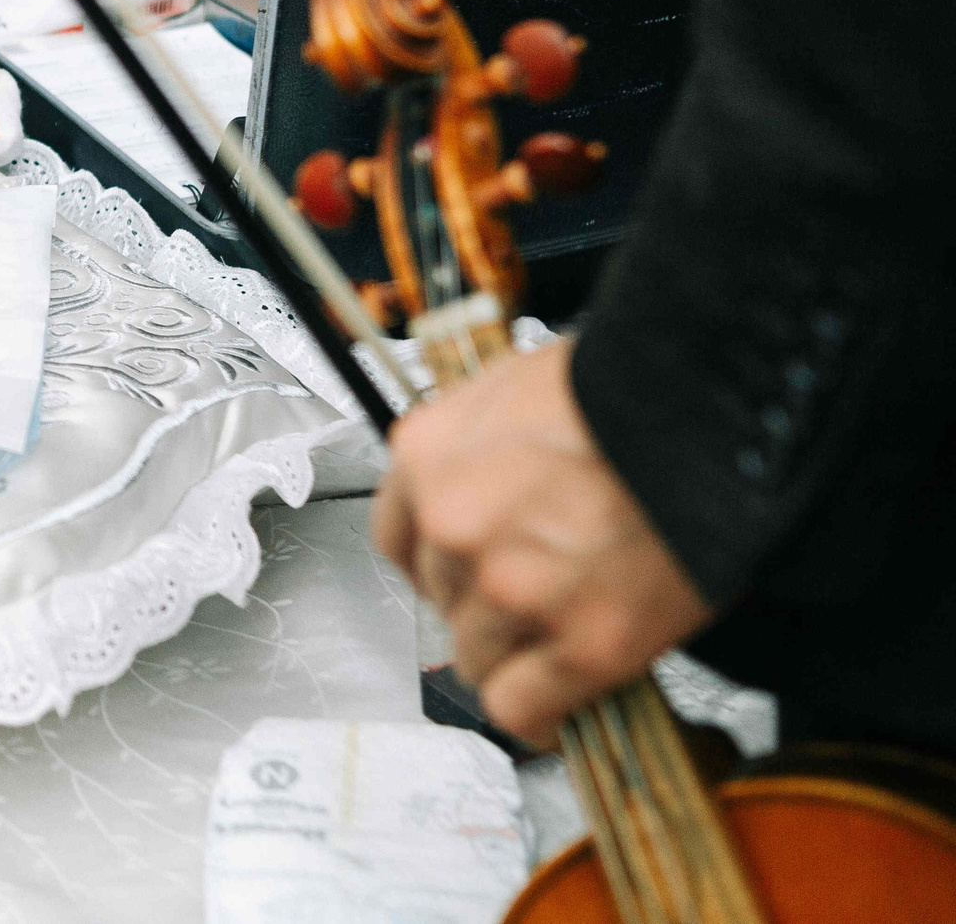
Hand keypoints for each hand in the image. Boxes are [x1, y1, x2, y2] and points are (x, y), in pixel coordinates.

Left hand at [372, 338, 713, 748]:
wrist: (711, 414)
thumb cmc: (625, 390)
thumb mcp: (512, 390)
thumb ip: (473, 450)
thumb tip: (470, 491)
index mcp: (427, 461)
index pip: (399, 543)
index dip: (438, 565)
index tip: (467, 575)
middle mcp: (454, 528)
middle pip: (443, 601)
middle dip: (485, 603)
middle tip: (540, 591)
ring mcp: (515, 590)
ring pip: (477, 659)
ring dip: (516, 655)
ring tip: (563, 635)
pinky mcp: (583, 645)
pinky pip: (522, 710)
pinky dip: (536, 719)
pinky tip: (556, 708)